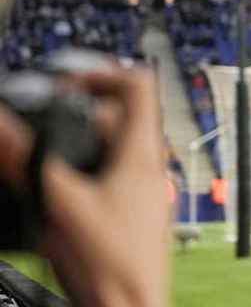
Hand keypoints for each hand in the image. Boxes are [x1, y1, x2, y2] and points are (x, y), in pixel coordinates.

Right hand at [0, 68, 168, 306]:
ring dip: (71, 147)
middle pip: (114, 116)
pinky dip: (77, 172)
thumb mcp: (59, 204)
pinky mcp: (129, 208)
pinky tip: (53, 193)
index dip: (101, 74)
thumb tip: (2, 126)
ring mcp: (140, 187)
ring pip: (106, 147)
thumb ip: (26, 159)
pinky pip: (104, 174)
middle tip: (36, 130)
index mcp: (142, 153)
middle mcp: (147, 165)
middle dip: (72, 117)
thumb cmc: (113, 265)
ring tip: (40, 166)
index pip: (137, 85)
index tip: (65, 84)